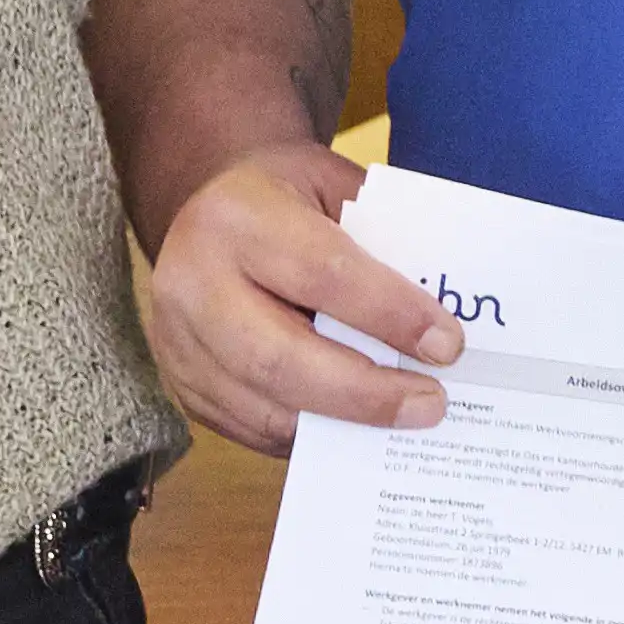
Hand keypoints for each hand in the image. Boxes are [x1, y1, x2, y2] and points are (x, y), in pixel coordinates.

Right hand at [143, 144, 453, 448]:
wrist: (205, 206)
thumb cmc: (286, 197)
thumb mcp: (335, 188)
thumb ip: (381, 244)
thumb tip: (439, 325)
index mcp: (237, 218)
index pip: (323, 274)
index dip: (389, 315)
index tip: (447, 345)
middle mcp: (192, 283)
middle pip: (280, 359)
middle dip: (365, 393)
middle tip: (431, 404)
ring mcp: (176, 341)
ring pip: (263, 406)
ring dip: (343, 424)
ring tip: (406, 423)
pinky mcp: (181, 383)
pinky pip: (249, 428)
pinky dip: (311, 435)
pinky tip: (358, 429)